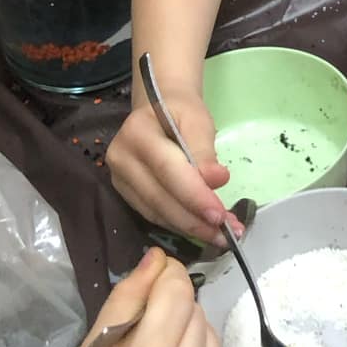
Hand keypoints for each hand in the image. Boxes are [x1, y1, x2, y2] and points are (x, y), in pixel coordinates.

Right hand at [107, 79, 233, 241]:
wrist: (160, 110)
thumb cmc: (181, 112)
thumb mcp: (198, 121)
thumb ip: (205, 152)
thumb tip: (216, 180)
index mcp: (137, 132)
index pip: (167, 170)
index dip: (194, 195)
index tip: (220, 215)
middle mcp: (121, 157)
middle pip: (159, 197)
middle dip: (194, 220)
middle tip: (227, 233)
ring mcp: (119, 178)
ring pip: (156, 212)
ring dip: (190, 227)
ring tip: (220, 235)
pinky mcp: (125, 193)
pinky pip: (153, 215)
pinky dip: (179, 225)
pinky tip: (202, 228)